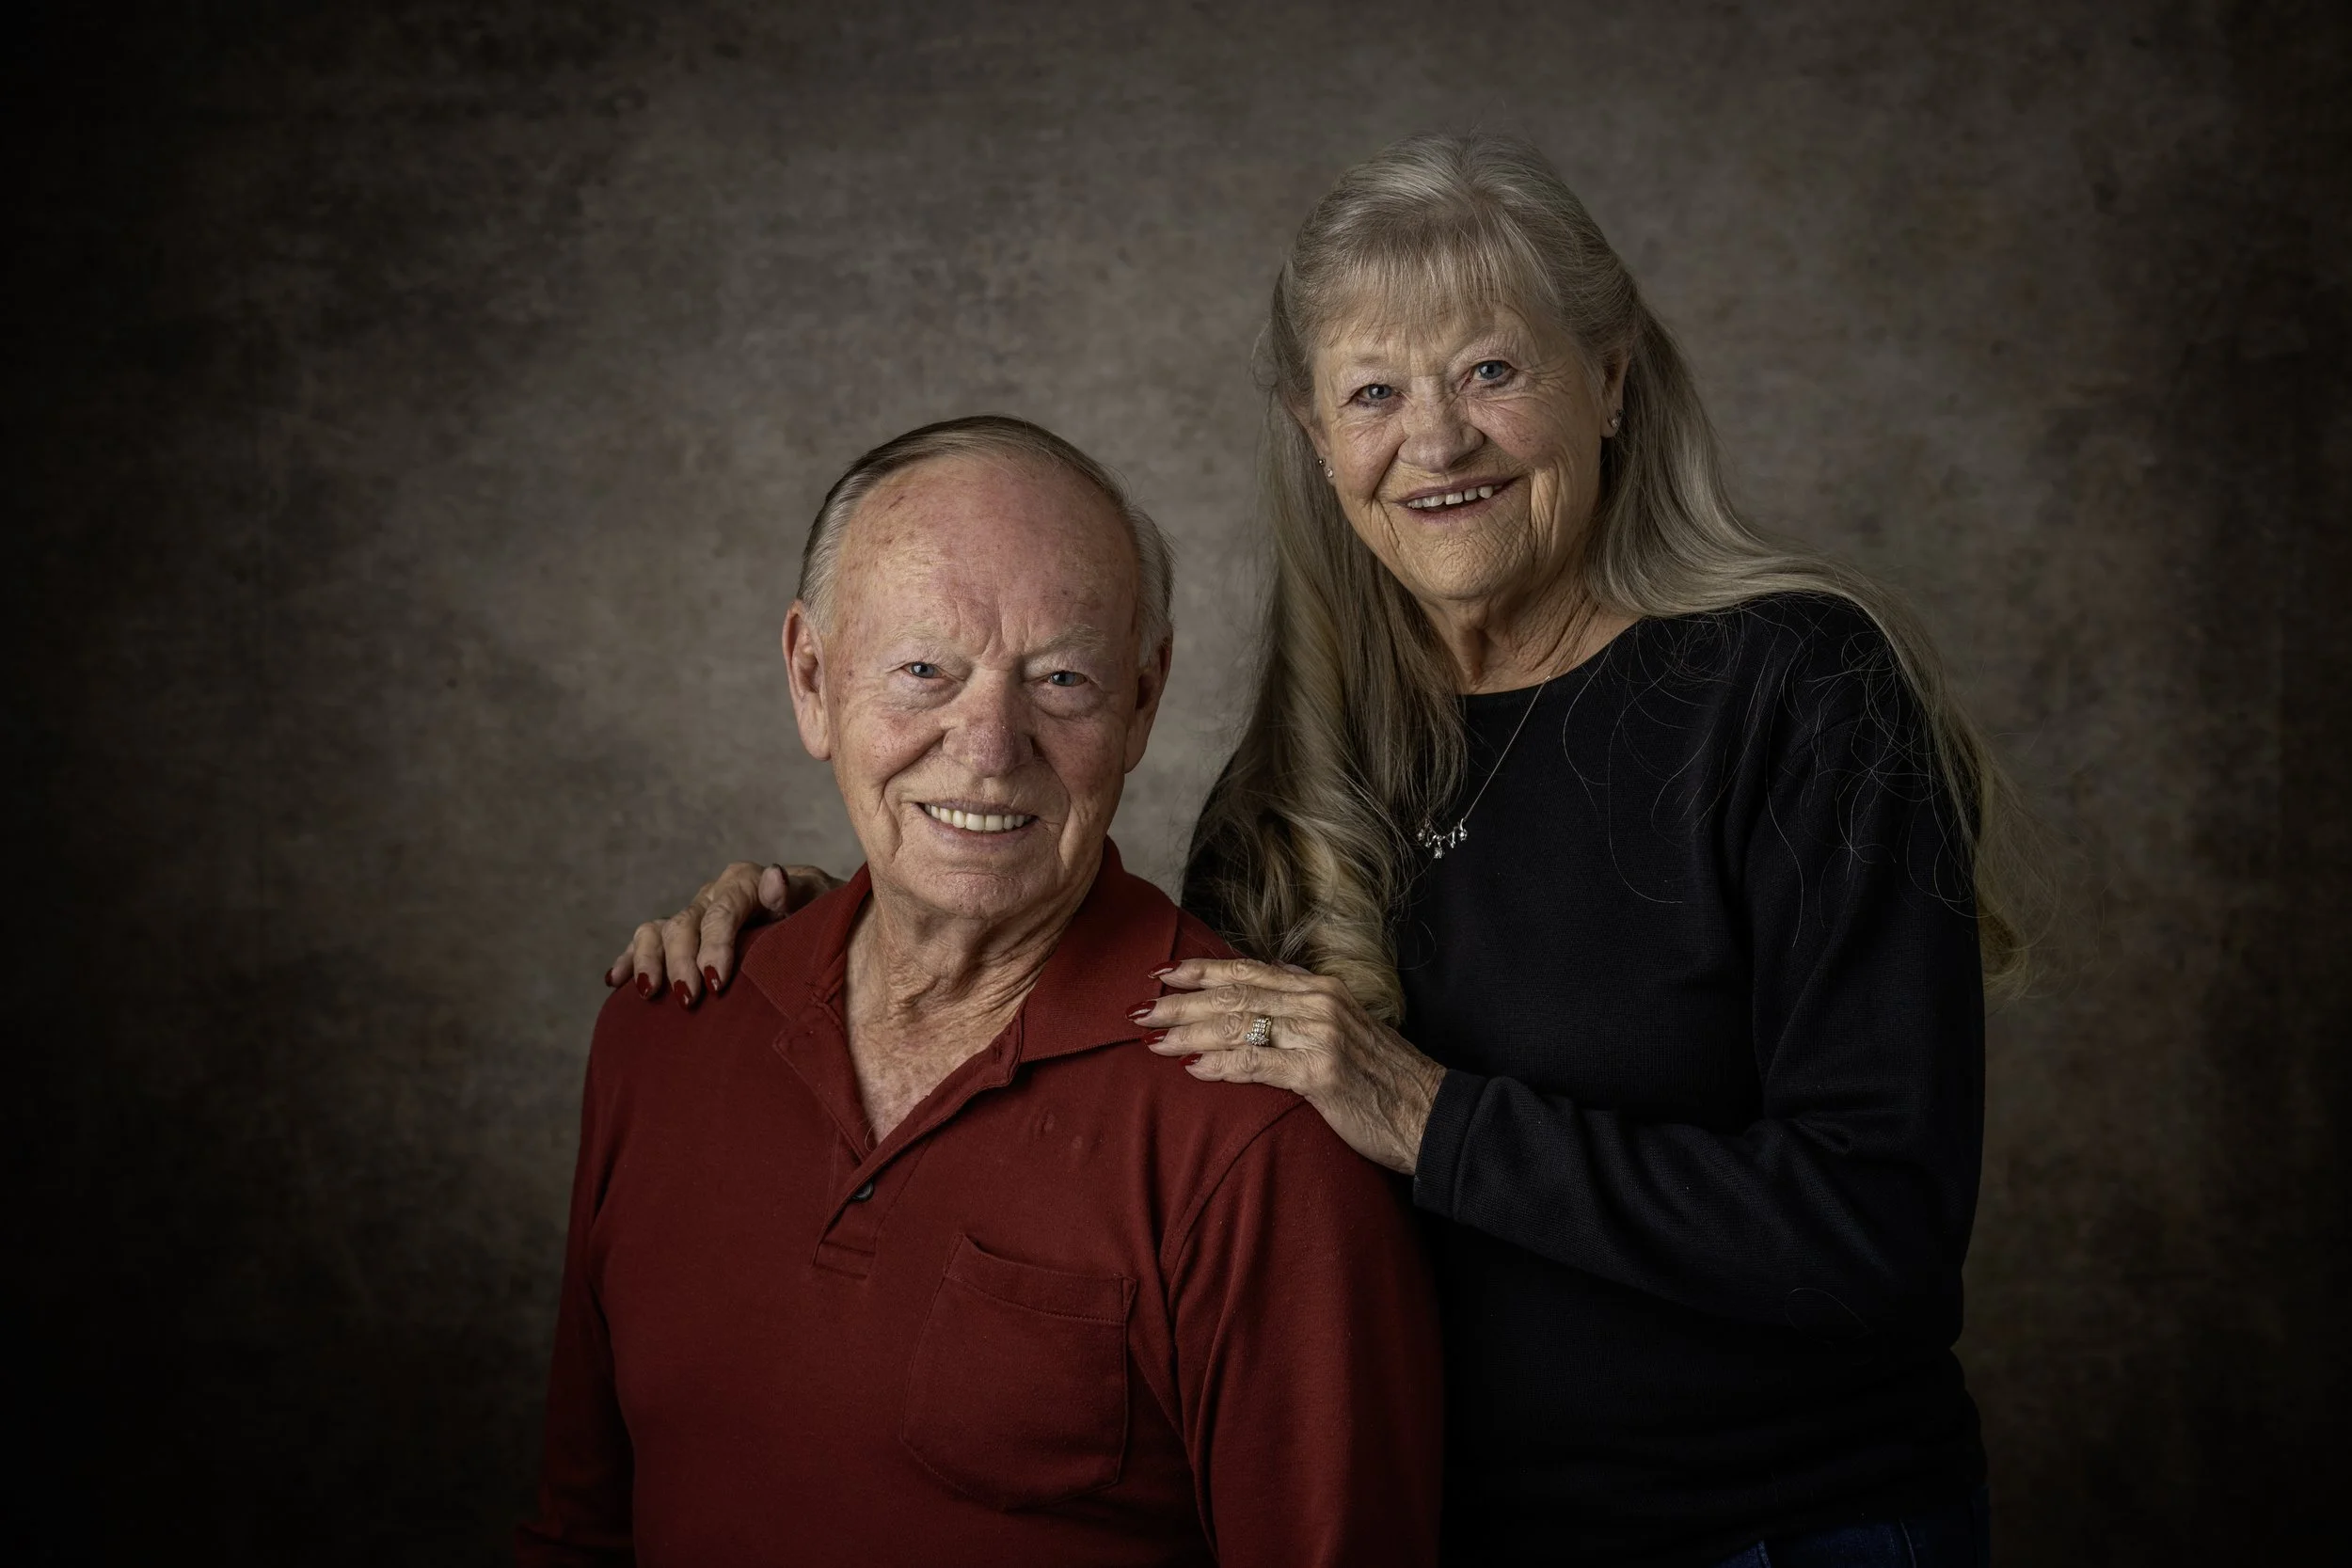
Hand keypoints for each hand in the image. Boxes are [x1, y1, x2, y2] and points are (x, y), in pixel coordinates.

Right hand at [605, 862, 843, 1007]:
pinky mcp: (683, 934)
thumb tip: (773, 875)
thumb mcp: (821, 903)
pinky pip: (646, 941)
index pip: (722, 912)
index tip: (717, 982)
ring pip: (657, 930)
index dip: (716, 946)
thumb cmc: (825, 916)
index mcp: (746, 882)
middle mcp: (713, 893)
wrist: (823, 918)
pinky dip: (629, 958)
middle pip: (685, 924)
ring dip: (648, 961)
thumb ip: (797, 893)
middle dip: (682, 962)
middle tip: (689, 999)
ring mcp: (694, 913)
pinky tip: (614, 980)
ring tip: (649, 993)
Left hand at [1137, 958, 1446, 1174]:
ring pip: (1239, 1025)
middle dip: (1181, 1002)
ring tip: (1152, 1041)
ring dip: (1189, 1032)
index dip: (1201, 970)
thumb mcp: (1347, 1027)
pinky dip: (1220, 1064)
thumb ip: (1306, 1006)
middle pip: (1235, 995)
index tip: (1161, 974)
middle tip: (1138, 1010)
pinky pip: (1257, 1063)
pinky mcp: (1319, 1074)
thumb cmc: (1384, 1078)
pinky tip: (1192, 1067)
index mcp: (1321, 990)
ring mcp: (1319, 1037)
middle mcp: (1318, 1004)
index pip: (1249, 970)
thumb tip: (1268, 988)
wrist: (1429, 1114)